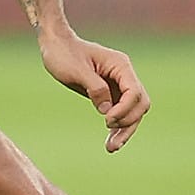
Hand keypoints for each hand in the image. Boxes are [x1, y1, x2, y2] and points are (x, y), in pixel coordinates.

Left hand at [39, 27, 149, 152]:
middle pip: (139, 105)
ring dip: (125, 130)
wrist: (54, 45)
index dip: (125, 110)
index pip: (134, 92)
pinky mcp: (110, 93)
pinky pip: (120, 112)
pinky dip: (117, 126)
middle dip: (128, 123)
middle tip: (110, 139)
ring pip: (133, 112)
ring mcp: (119, 85)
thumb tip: (106, 110)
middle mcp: (124, 76)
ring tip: (111, 148)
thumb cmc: (63, 54)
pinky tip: (111, 141)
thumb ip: (94, 88)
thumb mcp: (75, 70)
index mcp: (120, 66)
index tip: (106, 119)